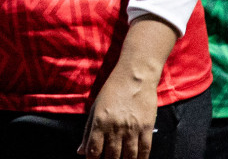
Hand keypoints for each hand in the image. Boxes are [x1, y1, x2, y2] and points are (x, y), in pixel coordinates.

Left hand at [79, 17, 175, 158]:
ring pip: (129, 156)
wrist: (134, 77)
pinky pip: (145, 150)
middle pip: (112, 155)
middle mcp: (116, 127)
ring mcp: (133, 129)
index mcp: (100, 121)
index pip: (94, 149)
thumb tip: (81, 151)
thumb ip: (88, 131)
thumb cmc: (111, 91)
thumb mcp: (94, 108)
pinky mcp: (147, 128)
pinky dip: (141, 158)